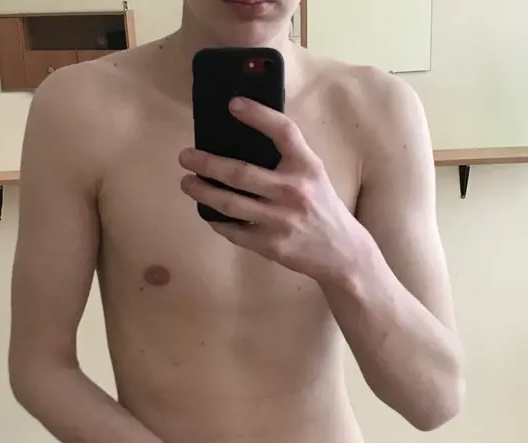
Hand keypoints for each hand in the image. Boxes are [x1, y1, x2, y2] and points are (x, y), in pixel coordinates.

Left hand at [179, 97, 368, 283]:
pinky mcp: (271, 245)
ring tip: (187, 183)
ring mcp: (281, 220)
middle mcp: (294, 191)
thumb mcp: (313, 175)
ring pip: (229, 203)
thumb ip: (287, 158)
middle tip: (185, 157)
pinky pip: (233, 231)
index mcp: (307, 167)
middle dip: (206, 163)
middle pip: (240, 172)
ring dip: (202, 192)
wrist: (342, 253)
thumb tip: (241, 139)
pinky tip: (207, 212)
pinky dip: (216, 221)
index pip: (283, 131)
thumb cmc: (321, 207)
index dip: (258, 115)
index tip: (233, 104)